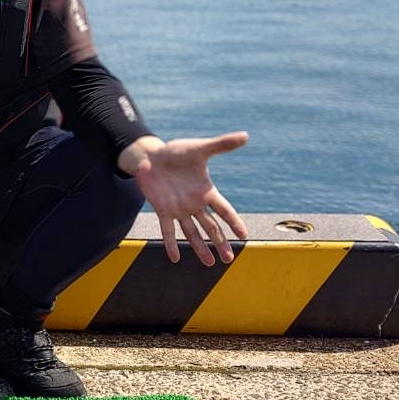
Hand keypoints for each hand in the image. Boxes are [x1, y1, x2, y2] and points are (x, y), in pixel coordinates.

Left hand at [125, 132, 248, 264]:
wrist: (152, 156)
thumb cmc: (178, 152)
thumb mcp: (200, 149)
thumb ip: (221, 145)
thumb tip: (245, 136)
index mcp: (206, 191)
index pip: (224, 210)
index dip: (234, 222)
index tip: (244, 235)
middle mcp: (194, 204)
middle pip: (211, 227)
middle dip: (219, 243)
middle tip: (228, 259)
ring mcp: (179, 209)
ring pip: (192, 232)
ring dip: (200, 248)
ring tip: (209, 264)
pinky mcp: (163, 210)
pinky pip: (168, 230)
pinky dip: (171, 243)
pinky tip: (175, 257)